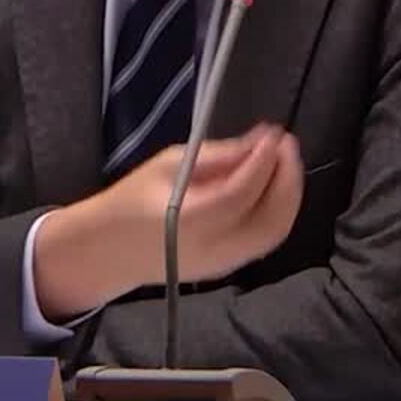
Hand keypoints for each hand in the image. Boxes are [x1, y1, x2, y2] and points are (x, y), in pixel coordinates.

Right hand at [32, 123, 302, 320]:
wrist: (112, 249)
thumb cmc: (133, 200)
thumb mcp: (167, 165)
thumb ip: (216, 156)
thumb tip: (258, 142)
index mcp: (190, 220)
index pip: (242, 192)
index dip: (265, 161)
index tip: (275, 134)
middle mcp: (214, 248)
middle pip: (270, 217)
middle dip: (287, 177)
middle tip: (286, 143)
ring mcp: (225, 263)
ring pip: (275, 231)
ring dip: (288, 193)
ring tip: (285, 160)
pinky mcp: (229, 267)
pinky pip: (265, 239)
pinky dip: (278, 210)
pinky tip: (275, 185)